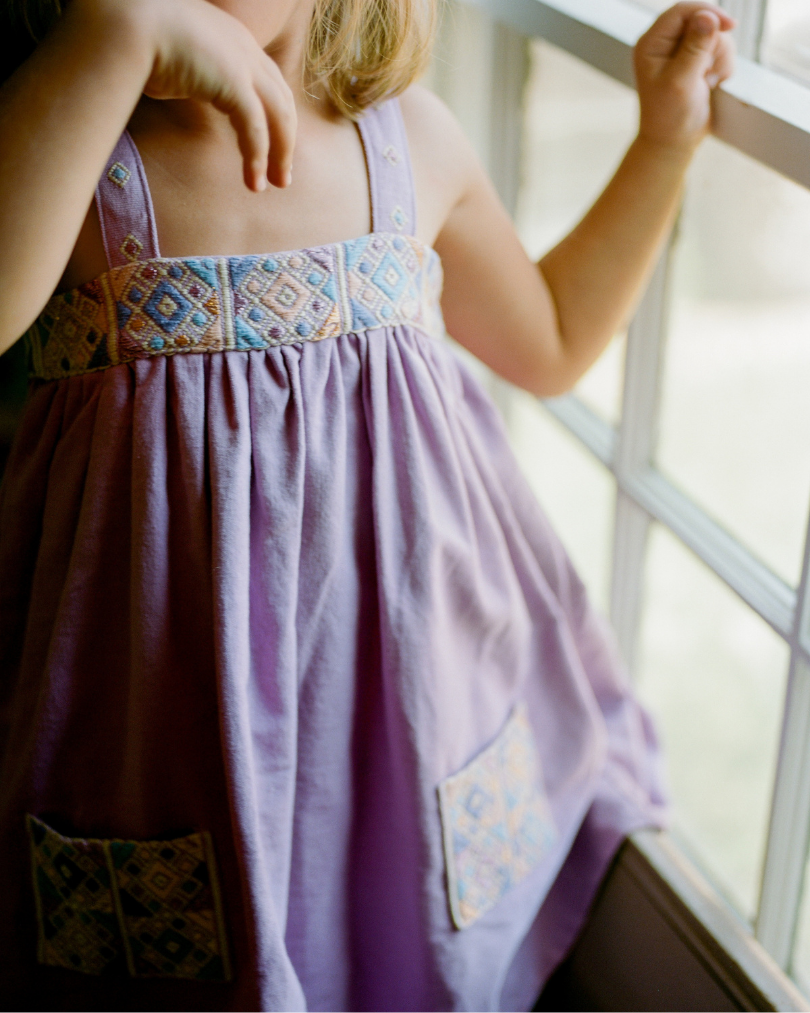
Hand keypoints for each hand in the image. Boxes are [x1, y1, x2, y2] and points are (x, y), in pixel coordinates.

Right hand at [70, 0, 295, 190]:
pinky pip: (255, 129)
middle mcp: (244, 48)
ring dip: (279, 154)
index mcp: (233, 39)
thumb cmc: (134, 33)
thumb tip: (169, 85)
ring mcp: (242, 63)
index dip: (275, 115)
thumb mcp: (171, 55)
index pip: (269, 81)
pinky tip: (254, 182)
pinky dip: (257, 158)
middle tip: (281, 175)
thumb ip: (184, 73)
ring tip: (275, 184)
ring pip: (277, 117)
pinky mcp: (233, 82)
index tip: (274, 144)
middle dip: (285, 140)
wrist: (125, 18)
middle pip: (281, 100)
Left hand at [634, 2, 735, 153]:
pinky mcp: (697, 60)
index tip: (729, 26)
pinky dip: (722, 65)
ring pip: (715, 34)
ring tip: (708, 82)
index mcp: (651, 44)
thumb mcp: (681, 82)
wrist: (674, 142)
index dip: (707, 12)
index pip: (681, 11)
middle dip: (713, 44)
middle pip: (703, 20)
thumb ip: (694, 48)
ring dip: (719, 58)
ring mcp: (682, 51)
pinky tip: (711, 84)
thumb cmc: (670, 117)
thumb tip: (707, 16)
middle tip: (708, 72)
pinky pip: (721, 49)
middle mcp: (665, 43)